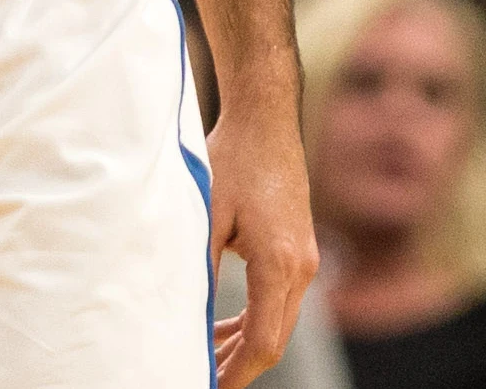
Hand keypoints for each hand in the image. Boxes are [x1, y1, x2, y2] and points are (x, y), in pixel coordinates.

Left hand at [203, 104, 317, 388]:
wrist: (266, 122)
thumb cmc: (233, 160)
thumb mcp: (205, 214)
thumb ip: (198, 267)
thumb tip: (182, 314)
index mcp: (279, 265)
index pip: (263, 341)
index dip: (235, 372)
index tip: (209, 386)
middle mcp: (300, 269)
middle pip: (273, 339)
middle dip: (238, 366)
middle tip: (203, 379)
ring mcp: (304, 261)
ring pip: (277, 323)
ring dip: (243, 345)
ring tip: (205, 359)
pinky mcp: (298, 251)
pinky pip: (278, 301)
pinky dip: (252, 320)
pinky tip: (222, 327)